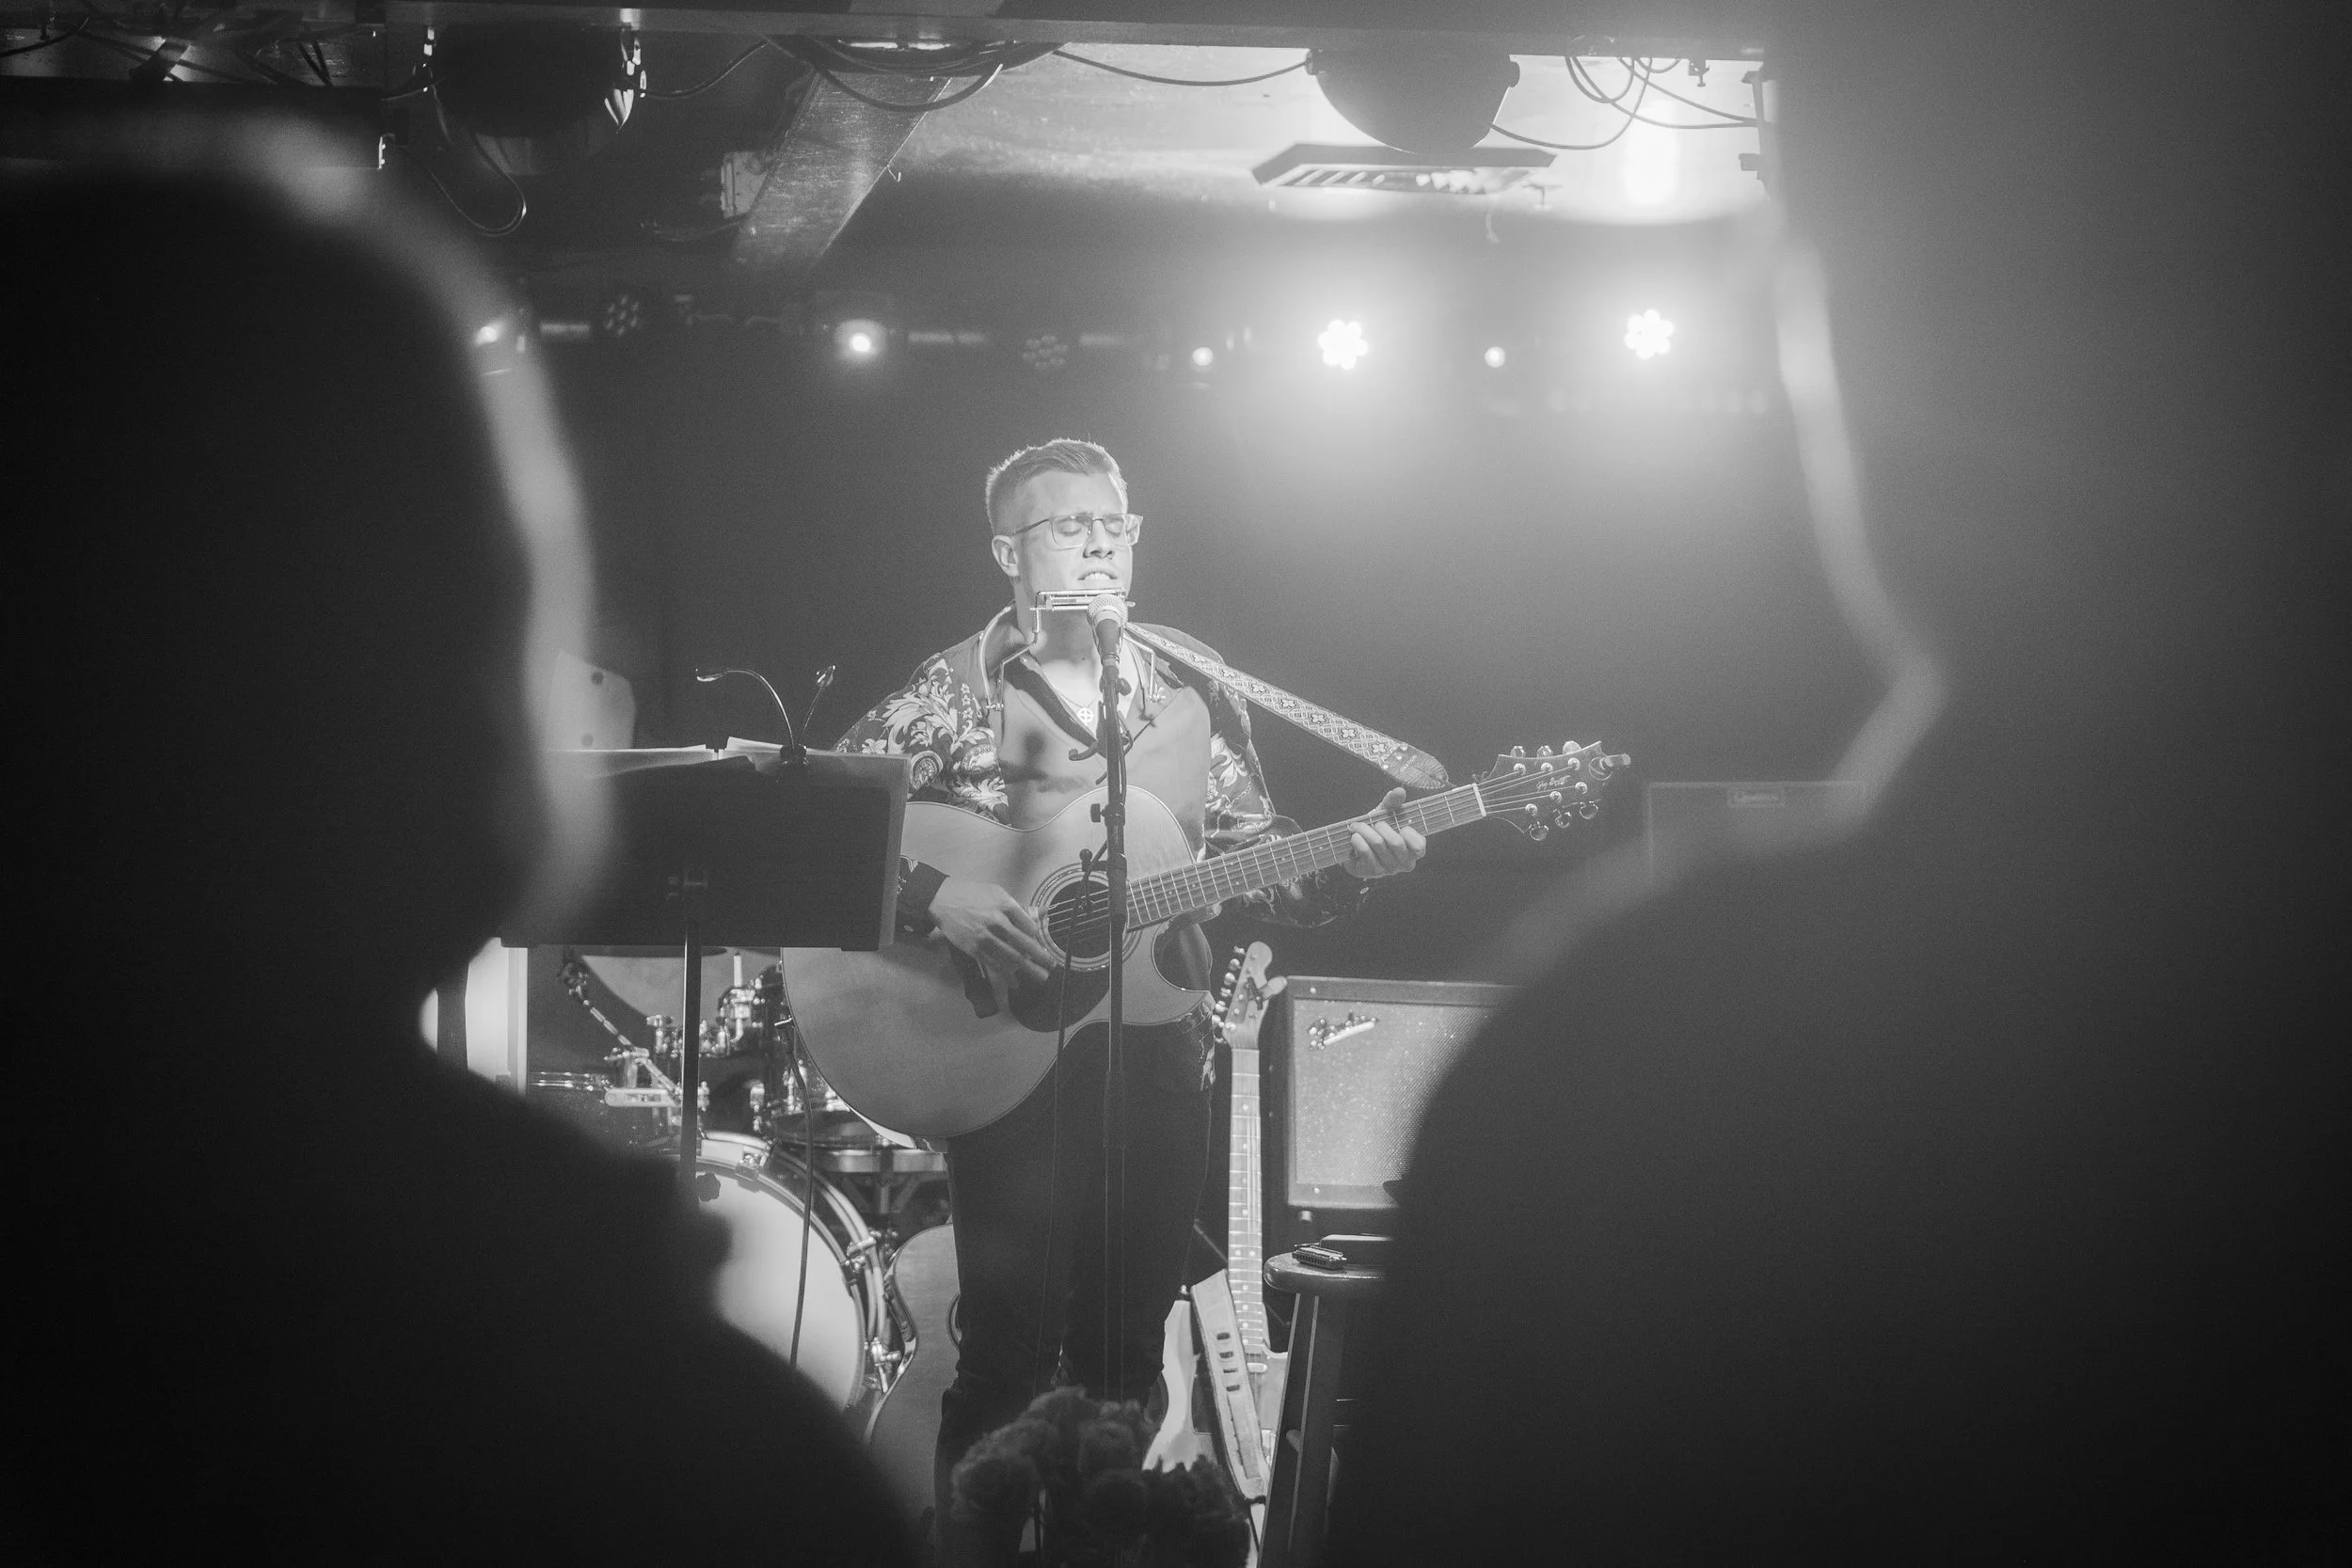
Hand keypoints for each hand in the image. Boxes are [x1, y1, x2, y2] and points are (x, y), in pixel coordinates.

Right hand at [929, 876, 1057, 984]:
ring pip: (1010, 957)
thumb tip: (1044, 911)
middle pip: (1024, 943)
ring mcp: (985, 937)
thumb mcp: (998, 893)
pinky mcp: (974, 949)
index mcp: (1005, 905)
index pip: (1029, 925)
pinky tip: (1015, 982)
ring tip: (1040, 978)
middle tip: (1051, 966)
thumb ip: (1020, 906)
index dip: (1037, 937)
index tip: (1041, 944)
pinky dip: (1006, 974)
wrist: (943, 900)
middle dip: (1040, 957)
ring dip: (1027, 970)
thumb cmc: (973, 895)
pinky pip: (993, 964)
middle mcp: (997, 921)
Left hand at [1343, 787, 1425, 879]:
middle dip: (1381, 827)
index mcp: (1414, 850)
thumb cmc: (1377, 830)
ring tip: (1357, 826)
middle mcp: (1405, 862)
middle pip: (1396, 842)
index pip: (1419, 846)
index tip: (1400, 825)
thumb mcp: (1386, 815)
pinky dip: (1358, 841)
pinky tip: (1354, 836)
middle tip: (1374, 823)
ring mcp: (1389, 869)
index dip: (1408, 834)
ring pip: (1378, 845)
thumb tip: (1399, 790)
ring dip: (1365, 830)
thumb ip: (1393, 803)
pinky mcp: (1373, 872)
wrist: (1356, 846)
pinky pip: (1366, 853)